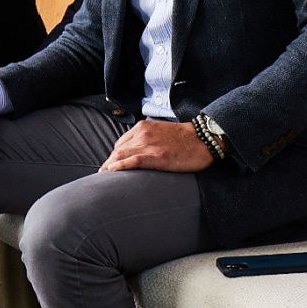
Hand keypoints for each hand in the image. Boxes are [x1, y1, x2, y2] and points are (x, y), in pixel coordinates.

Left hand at [99, 119, 216, 172]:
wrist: (203, 139)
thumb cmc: (185, 139)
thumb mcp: (161, 132)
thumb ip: (148, 139)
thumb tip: (139, 153)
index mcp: (142, 128)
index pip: (121, 144)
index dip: (114, 157)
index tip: (110, 167)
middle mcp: (142, 134)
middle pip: (117, 151)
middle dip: (108, 164)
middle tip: (103, 177)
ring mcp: (148, 145)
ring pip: (120, 156)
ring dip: (109, 168)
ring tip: (103, 179)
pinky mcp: (155, 156)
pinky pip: (131, 161)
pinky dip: (118, 168)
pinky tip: (111, 174)